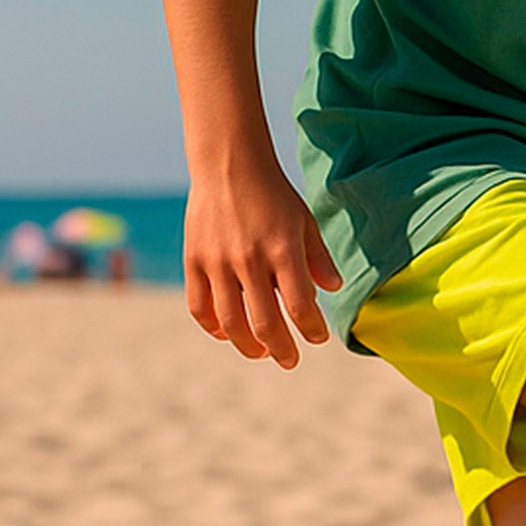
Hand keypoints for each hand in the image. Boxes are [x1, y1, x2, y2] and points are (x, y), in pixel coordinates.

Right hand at [183, 160, 339, 368]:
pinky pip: (200, 307)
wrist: (229, 165)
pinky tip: (227, 334)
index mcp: (282, 251)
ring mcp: (217, 263)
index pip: (300, 306)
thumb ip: (318, 258)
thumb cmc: (273, 194)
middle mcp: (249, 261)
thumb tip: (332, 290)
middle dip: (282, 349)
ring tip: (262, 353)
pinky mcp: (193, 260)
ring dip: (248, 346)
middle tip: (291, 360)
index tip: (319, 338)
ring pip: (230, 324)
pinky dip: (213, 328)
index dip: (312, 329)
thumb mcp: (304, 221)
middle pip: (265, 324)